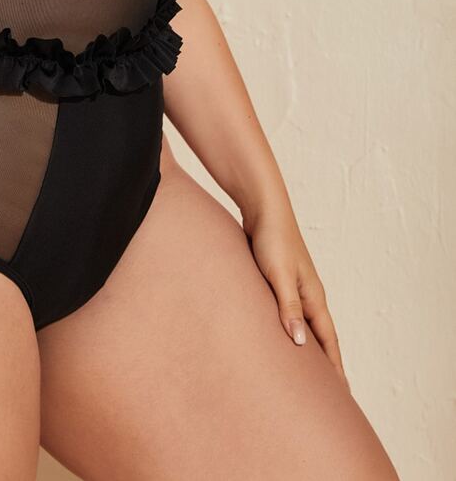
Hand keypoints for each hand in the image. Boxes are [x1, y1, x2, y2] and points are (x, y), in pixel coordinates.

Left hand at [243, 203, 349, 391]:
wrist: (263, 209)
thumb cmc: (271, 240)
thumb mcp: (278, 275)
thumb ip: (288, 307)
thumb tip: (300, 343)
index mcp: (313, 297)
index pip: (328, 341)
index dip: (334, 368)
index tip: (342, 395)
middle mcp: (309, 295)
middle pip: (322, 337)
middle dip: (328, 364)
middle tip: (332, 395)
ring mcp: (297, 287)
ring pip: (307, 325)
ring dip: (311, 348)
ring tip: (311, 373)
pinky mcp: (282, 280)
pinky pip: (292, 313)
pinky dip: (294, 330)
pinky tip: (286, 337)